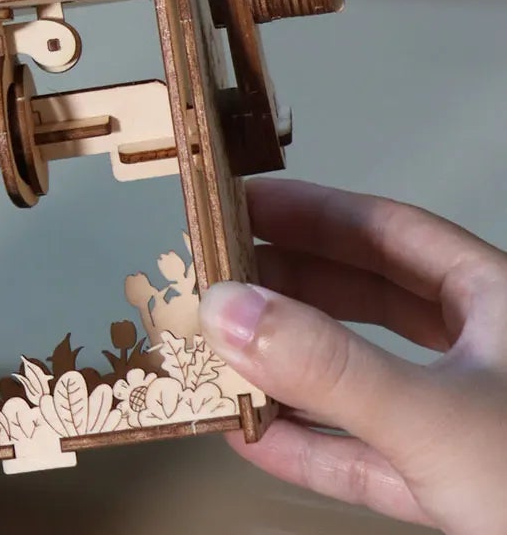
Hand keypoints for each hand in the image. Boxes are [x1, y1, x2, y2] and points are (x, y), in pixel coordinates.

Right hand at [199, 178, 506, 533]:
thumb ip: (329, 367)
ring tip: (222, 354)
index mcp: (496, 302)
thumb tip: (228, 308)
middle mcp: (484, 353)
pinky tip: (258, 438)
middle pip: (372, 298)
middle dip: (293, 287)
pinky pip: (371, 456)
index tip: (243, 203)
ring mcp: (471, 425)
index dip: (314, 212)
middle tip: (219, 277)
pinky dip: (314, 446)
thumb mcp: (435, 418)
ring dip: (294, 370)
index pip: (388, 232)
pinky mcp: (459, 493)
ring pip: (368, 378)